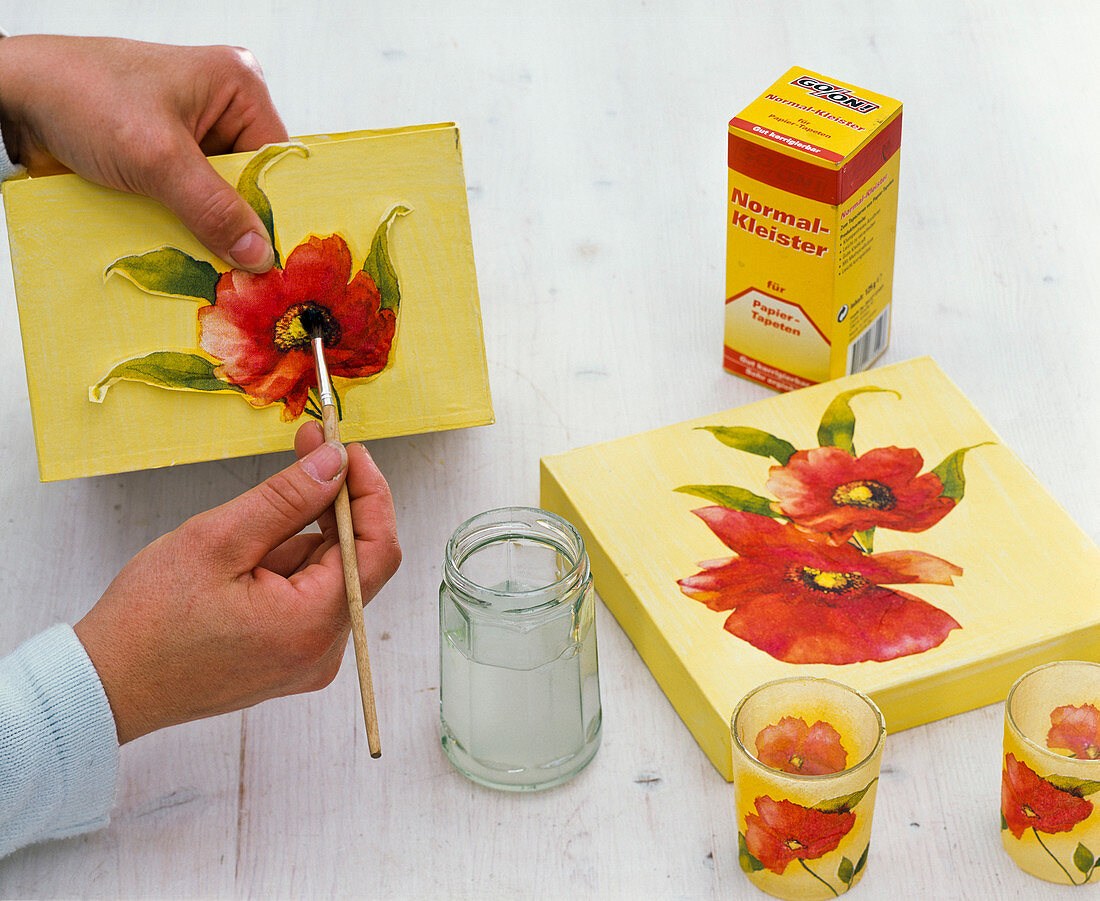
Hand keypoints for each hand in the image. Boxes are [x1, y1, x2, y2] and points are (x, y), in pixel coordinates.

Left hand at [0, 34, 288, 271]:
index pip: (276, 159)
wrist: (14, 96)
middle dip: (239, 224)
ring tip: (207, 261)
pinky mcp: (166, 157)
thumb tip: (259, 255)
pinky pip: (191, 201)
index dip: (274, 209)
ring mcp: (193, 134)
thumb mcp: (158, 157)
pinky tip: (181, 247)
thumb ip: (213, 209)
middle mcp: (222, 108)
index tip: (271, 257)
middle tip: (238, 268)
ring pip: (220, 198)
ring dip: (209, 230)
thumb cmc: (82, 96)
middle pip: (250, 182)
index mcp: (237, 85)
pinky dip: (185, 226)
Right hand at [73, 422, 400, 743]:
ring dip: (306, 531)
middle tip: (309, 447)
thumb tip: (335, 464)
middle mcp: (323, 650)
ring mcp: (308, 658)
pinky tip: (245, 554)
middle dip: (336, 500)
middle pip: (358, 559)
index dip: (371, 492)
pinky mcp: (290, 657)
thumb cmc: (149, 622)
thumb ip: (287, 498)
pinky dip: (290, 561)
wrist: (107, 686)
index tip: (346, 449)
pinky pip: (309, 595)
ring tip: (248, 518)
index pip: (378, 548)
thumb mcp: (218, 540)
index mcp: (313, 625)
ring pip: (330, 573)